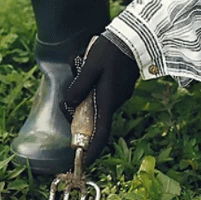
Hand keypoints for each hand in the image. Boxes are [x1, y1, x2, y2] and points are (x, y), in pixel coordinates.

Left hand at [60, 35, 137, 166]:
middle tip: (66, 103)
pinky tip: (88, 67)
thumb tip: (70, 104)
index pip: (101, 133)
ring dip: (85, 96)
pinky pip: (103, 93)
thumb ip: (79, 87)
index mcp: (108, 100)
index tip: (83, 162)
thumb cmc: (110, 51)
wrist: (134, 36)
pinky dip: (93, 88)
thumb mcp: (89, 67)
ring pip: (98, 103)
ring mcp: (120, 93)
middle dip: (79, 114)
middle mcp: (116, 101)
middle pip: (95, 118)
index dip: (92, 150)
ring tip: (78, 70)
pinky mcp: (121, 85)